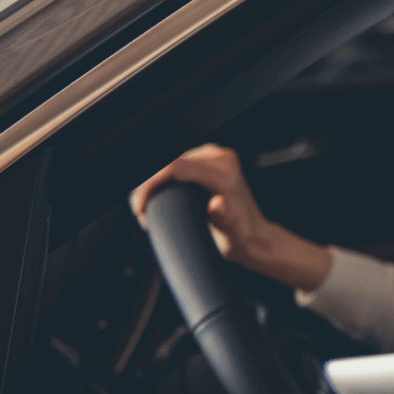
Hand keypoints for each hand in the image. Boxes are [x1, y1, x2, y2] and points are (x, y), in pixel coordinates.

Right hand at [130, 145, 331, 290]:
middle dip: (148, 185)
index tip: (139, 206)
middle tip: (139, 211)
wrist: (254, 237)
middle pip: (170, 163)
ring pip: (171, 163)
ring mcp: (216, 157)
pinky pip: (179, 165)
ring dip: (154, 182)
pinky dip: (164, 179)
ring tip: (146, 206)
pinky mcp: (211, 160)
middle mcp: (221, 159)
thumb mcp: (231, 232)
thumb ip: (224, 217)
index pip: (175, 167)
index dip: (150, 183)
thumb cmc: (241, 237)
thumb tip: (217, 204)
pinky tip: (157, 195)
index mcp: (224, 173)